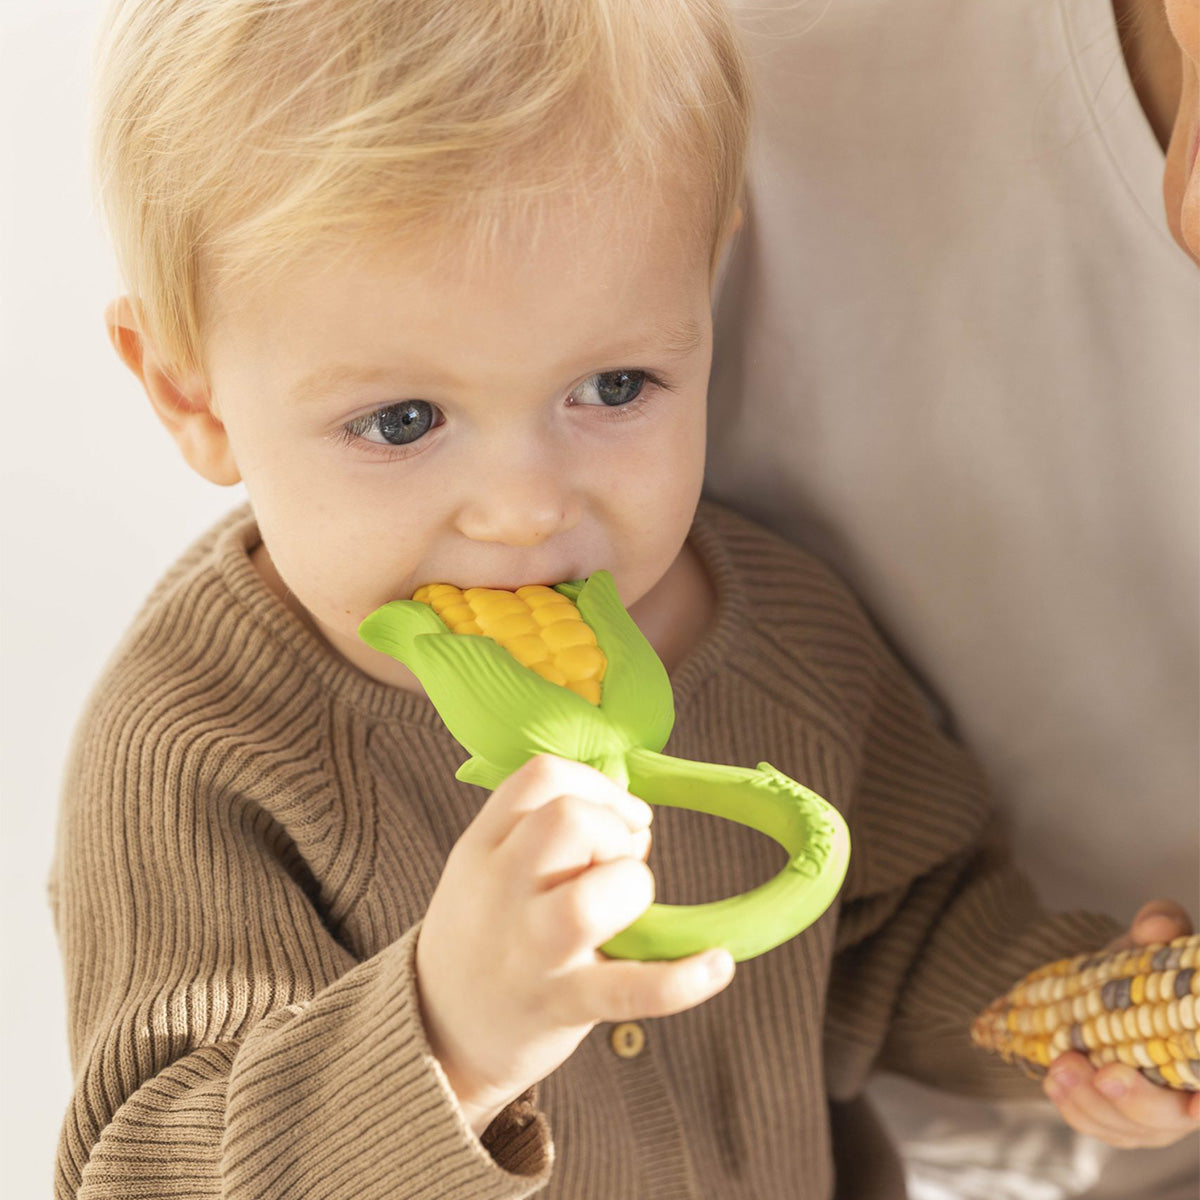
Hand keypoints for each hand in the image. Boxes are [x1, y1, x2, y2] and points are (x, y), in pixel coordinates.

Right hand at [414, 754, 735, 1136]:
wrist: (437, 1030)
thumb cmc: (483, 933)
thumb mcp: (486, 865)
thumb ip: (541, 829)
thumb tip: (635, 821)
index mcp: (482, 846)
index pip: (541, 777)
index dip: (596, 785)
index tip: (619, 814)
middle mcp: (501, 889)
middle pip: (569, 819)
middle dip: (613, 829)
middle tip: (614, 862)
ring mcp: (531, 950)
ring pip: (595, 896)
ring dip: (633, 888)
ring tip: (628, 907)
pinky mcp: (562, 1005)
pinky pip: (630, 989)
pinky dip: (683, 979)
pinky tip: (718, 964)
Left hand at [1044, 899, 1199, 1147]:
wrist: (1094, 988)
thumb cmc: (1136, 969)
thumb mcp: (1148, 940)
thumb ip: (1161, 925)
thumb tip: (1157, 926)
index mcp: (1199, 1056)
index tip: (1196, 1105)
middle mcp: (1186, 1096)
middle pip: (1171, 1118)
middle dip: (1139, 1101)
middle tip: (1107, 1074)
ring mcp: (1150, 1114)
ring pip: (1127, 1127)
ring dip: (1092, 1102)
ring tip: (1062, 1065)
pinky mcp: (1114, 1118)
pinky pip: (1096, 1124)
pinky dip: (1074, 1107)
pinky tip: (1053, 1080)